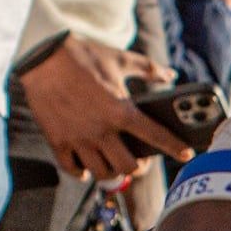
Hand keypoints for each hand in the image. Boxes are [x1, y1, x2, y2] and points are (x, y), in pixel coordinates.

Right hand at [21, 36, 187, 181]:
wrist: (43, 57)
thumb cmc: (84, 56)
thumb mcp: (120, 59)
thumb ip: (149, 69)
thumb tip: (170, 74)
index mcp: (120, 110)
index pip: (155, 136)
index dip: (175, 147)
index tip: (187, 153)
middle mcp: (101, 129)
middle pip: (128, 167)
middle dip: (138, 168)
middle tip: (139, 161)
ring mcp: (79, 138)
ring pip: (102, 173)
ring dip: (112, 172)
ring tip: (114, 164)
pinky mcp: (58, 141)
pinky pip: (73, 170)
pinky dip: (82, 173)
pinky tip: (87, 168)